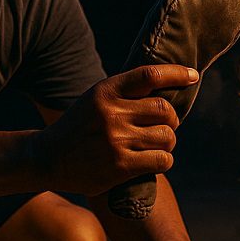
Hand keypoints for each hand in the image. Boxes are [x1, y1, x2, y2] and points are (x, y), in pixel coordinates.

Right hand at [35, 65, 196, 195]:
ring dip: (168, 142)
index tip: (193, 76)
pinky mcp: (120, 166)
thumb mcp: (95, 100)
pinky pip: (162, 160)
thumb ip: (125, 94)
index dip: (176, 73)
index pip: (149, 76)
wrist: (47, 159)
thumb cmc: (79, 127)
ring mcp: (116, 141)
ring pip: (167, 136)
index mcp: (105, 91)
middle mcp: (111, 113)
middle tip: (164, 126)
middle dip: (171, 119)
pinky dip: (164, 160)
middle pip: (164, 109)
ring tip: (156, 145)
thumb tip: (169, 88)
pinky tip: (154, 160)